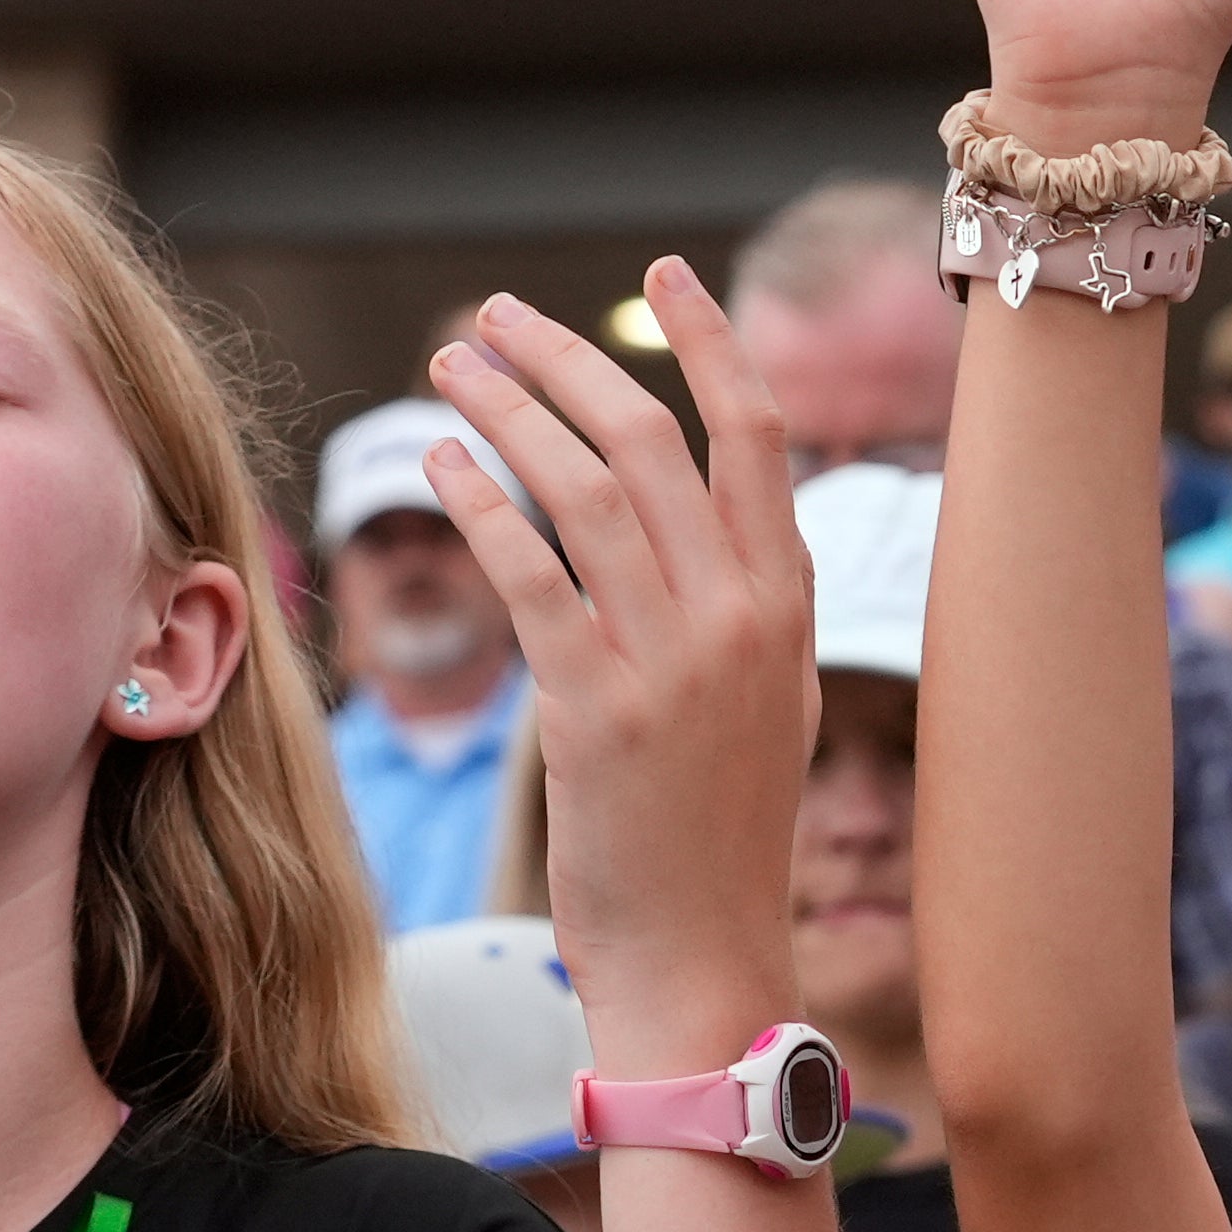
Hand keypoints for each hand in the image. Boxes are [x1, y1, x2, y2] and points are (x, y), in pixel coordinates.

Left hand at [424, 262, 816, 1065]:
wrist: (703, 959)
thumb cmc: (720, 832)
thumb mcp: (765, 699)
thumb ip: (744, 600)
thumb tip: (706, 516)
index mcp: (787, 602)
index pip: (755, 432)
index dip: (707, 340)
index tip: (660, 272)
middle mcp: (739, 618)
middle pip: (651, 440)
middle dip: (568, 360)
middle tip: (497, 316)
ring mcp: (671, 663)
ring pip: (583, 491)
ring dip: (508, 412)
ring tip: (451, 367)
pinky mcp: (594, 712)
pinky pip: (530, 577)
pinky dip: (482, 504)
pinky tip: (444, 463)